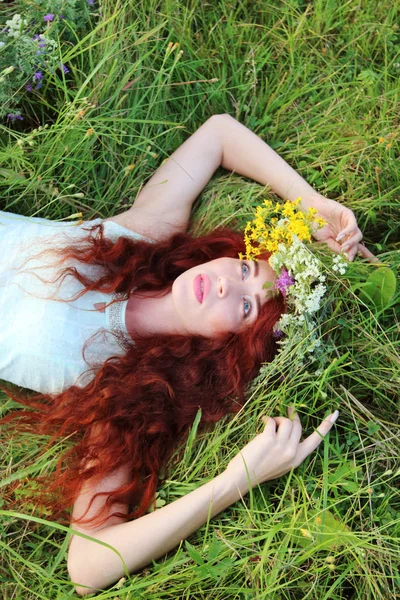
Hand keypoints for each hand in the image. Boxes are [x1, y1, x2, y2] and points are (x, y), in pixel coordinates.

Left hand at [224, 408, 338, 494]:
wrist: (243, 478)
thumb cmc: (259, 470)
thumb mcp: (281, 463)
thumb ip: (289, 449)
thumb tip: (290, 427)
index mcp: (298, 459)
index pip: (316, 440)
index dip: (326, 426)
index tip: (335, 414)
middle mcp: (292, 452)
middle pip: (298, 425)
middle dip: (290, 416)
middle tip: (285, 410)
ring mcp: (281, 446)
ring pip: (286, 421)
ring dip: (277, 418)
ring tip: (269, 422)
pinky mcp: (269, 439)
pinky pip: (271, 421)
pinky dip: (266, 418)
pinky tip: (262, 421)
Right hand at [305, 195, 374, 261]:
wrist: (310, 210)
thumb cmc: (315, 225)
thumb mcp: (324, 241)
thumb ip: (335, 248)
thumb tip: (346, 257)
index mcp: (344, 240)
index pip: (356, 249)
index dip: (362, 255)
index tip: (364, 263)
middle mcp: (348, 232)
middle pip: (358, 244)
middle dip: (354, 251)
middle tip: (348, 258)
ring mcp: (349, 224)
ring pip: (358, 236)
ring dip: (351, 243)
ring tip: (344, 247)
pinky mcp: (348, 215)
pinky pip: (352, 226)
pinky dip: (347, 232)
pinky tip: (339, 237)